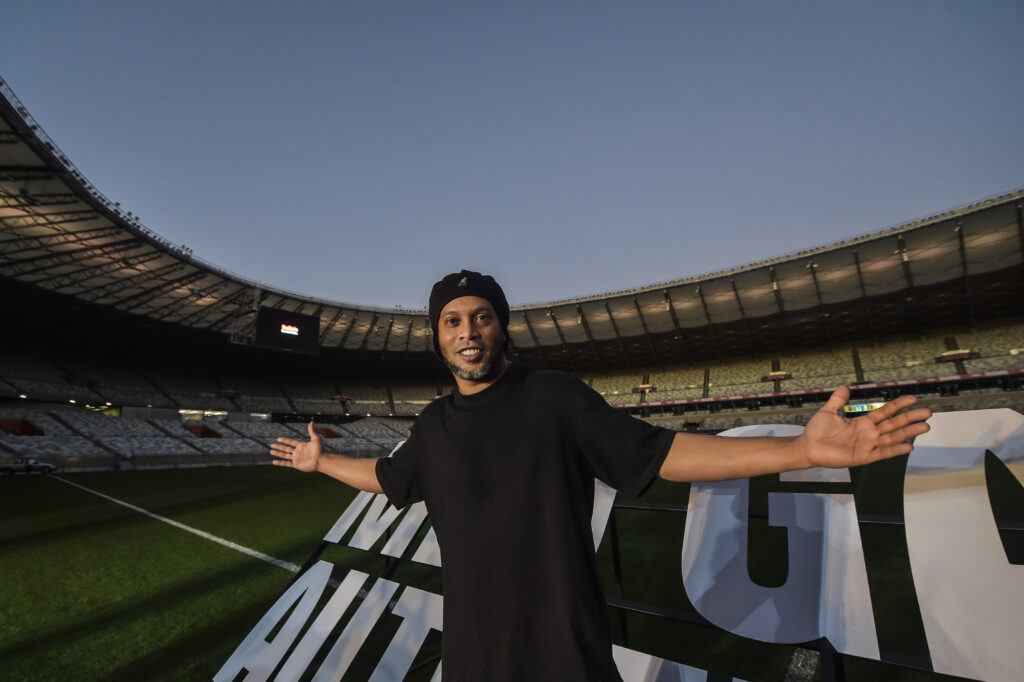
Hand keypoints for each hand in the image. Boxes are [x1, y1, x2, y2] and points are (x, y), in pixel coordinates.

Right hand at [270, 421, 322, 471]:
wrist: (321, 460)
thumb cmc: (320, 450)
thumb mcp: (316, 438)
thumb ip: (312, 431)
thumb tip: (311, 422)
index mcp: (301, 446)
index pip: (291, 442)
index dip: (285, 440)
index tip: (278, 439)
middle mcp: (298, 452)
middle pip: (286, 448)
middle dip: (279, 447)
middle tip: (272, 445)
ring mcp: (296, 458)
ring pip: (284, 455)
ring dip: (278, 453)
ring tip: (271, 451)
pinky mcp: (296, 464)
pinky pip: (286, 463)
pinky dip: (280, 463)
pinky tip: (274, 462)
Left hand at [798, 386, 931, 468]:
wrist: (808, 447)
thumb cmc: (817, 431)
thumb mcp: (828, 411)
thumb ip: (838, 400)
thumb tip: (845, 386)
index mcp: (863, 422)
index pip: (885, 412)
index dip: (899, 405)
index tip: (913, 398)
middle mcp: (869, 433)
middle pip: (894, 424)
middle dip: (910, 418)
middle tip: (928, 412)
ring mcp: (868, 445)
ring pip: (893, 437)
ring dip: (908, 432)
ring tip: (925, 426)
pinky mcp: (864, 457)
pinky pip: (883, 453)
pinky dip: (895, 450)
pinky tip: (909, 446)